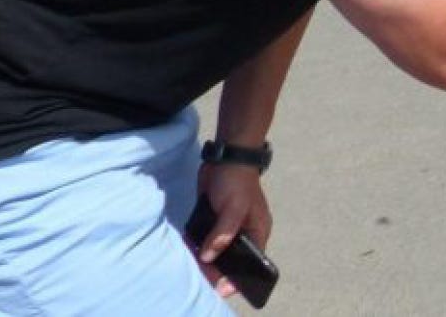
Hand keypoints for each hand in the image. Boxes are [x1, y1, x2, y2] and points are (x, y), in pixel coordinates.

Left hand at [193, 165, 269, 299]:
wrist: (225, 157)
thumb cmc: (236, 182)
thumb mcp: (233, 208)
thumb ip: (223, 233)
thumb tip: (208, 257)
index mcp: (257, 231)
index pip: (251, 262)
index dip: (238, 277)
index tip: (222, 288)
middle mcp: (244, 232)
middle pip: (233, 259)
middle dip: (218, 270)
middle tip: (201, 277)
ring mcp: (229, 226)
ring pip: (218, 250)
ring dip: (206, 258)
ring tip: (192, 265)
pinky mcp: (215, 220)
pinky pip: (207, 239)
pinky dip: (198, 245)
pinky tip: (188, 250)